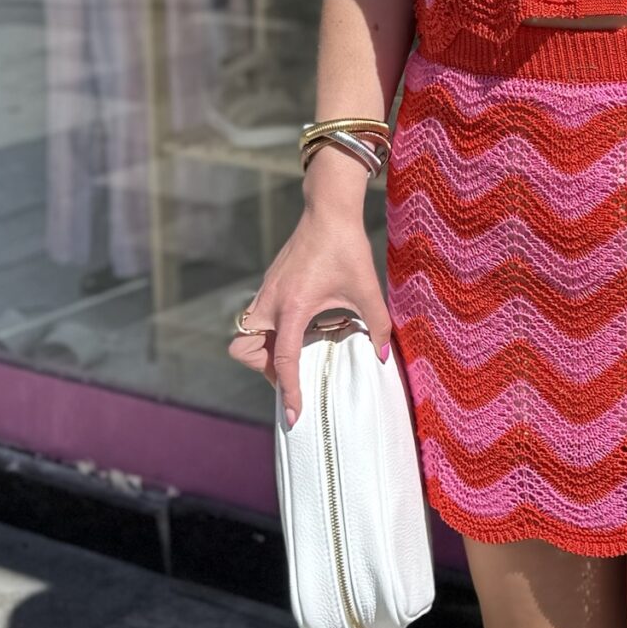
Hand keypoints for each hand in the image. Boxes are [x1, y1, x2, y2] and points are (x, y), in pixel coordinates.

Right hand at [228, 193, 391, 427]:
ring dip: (264, 350)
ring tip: (297, 352)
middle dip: (262, 368)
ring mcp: (266, 292)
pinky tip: (302, 328)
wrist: (328, 211)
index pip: (283, 360)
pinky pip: (258, 319)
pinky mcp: (269, 285)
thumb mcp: (366, 288)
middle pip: (244, 350)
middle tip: (293, 371)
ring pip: (246, 334)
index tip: (294, 415)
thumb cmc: (347, 248)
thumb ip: (377, 324)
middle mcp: (271, 302)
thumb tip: (382, 356)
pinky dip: (271, 332)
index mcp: (293, 307)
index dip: (288, 391)